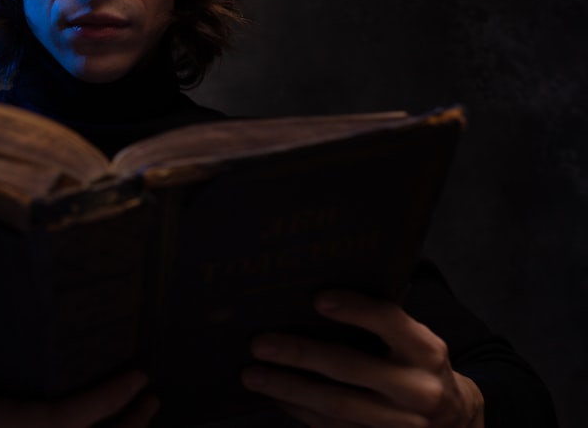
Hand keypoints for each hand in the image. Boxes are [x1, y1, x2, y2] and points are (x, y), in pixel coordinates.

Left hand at [242, 291, 483, 427]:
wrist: (459, 423)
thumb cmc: (420, 369)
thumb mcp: (416, 343)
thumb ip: (381, 325)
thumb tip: (314, 301)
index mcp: (427, 351)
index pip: (390, 323)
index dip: (355, 310)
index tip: (317, 299)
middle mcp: (419, 389)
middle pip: (350, 368)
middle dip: (300, 354)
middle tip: (260, 343)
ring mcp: (402, 424)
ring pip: (336, 406)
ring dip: (289, 389)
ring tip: (254, 375)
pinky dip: (300, 411)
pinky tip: (277, 396)